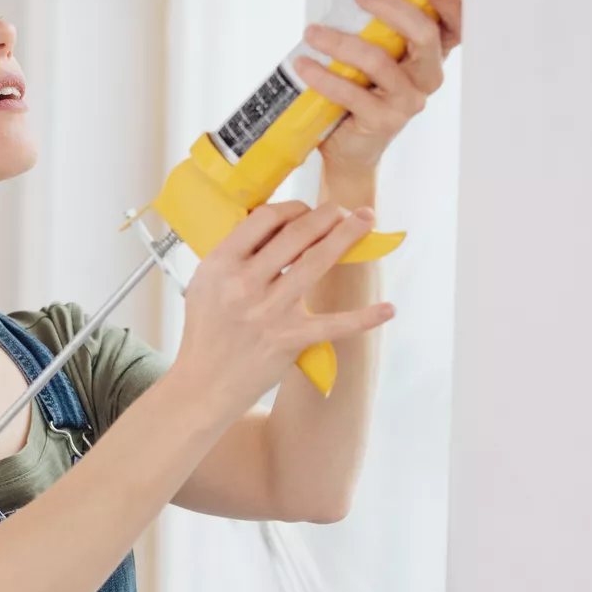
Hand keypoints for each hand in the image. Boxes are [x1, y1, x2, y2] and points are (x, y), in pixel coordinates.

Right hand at [170, 199, 397, 420]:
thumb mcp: (204, 283)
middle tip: (342, 208)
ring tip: (364, 220)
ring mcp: (270, 311)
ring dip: (346, 236)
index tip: (305, 209)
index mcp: (221, 264)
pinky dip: (364, 318)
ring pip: (316, 262)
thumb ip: (234, 254)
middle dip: (326, 215)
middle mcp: (245, 284)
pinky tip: (388, 309)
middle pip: (295, 235)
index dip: (291, 208)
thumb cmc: (206, 331)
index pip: (263, 219)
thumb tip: (272, 227)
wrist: (203, 384)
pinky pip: (334, 324)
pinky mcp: (290, 339)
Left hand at [292, 0, 462, 182]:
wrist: (351, 148)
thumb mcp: (376, 58)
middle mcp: (427, 78)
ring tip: (312, 33)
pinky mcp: (384, 120)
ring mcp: (408, 101)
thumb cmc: (363, 92)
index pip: (454, 27)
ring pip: (379, 61)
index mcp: (430, 57)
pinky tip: (304, 65)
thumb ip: (378, 31)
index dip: (451, 5)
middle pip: (424, 35)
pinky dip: (324, 76)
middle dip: (392, 8)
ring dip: (340, 42)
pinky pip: (352, 92)